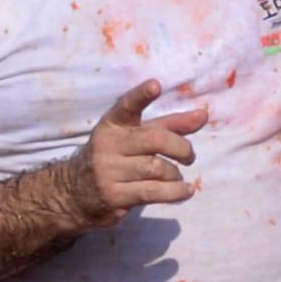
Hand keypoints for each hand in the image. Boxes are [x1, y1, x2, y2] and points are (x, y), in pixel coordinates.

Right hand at [58, 79, 206, 227]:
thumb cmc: (117, 157)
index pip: (127, 106)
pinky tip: (186, 190)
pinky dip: (176, 192)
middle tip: (189, 156)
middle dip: (181, 148)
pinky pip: (153, 192)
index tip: (155, 85)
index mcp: (113, 124)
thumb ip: (170, 125)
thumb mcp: (137, 136)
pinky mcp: (114, 196)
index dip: (141, 95)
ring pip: (157, 168)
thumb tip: (203, 114)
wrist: (77, 193)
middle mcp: (108, 145)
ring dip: (176, 174)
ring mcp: (108, 171)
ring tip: (178, 177)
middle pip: (154, 139)